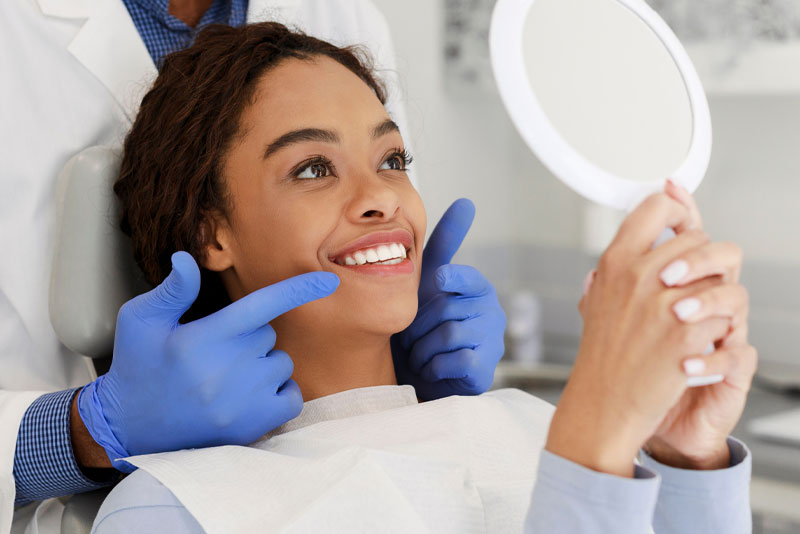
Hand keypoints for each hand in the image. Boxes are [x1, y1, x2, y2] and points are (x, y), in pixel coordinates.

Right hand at [77, 251, 338, 470]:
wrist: (129, 428)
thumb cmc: (137, 367)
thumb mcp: (140, 321)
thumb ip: (172, 290)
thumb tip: (187, 258)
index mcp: (201, 339)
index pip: (261, 305)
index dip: (297, 290)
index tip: (329, 280)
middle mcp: (226, 371)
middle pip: (268, 334)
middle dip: (249, 335)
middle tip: (215, 352)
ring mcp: (243, 402)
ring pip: (281, 363)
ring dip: (263, 364)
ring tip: (225, 377)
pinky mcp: (253, 427)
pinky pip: (291, 396)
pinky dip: (279, 391)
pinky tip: (249, 394)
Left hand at [392, 199, 505, 399]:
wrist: (422, 374)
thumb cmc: (425, 324)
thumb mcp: (429, 281)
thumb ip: (446, 243)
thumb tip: (467, 202)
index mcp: (477, 288)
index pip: (467, 276)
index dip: (451, 277)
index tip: (440, 279)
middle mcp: (491, 311)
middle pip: (445, 309)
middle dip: (418, 326)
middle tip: (412, 337)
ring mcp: (492, 341)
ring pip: (447, 335)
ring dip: (422, 348)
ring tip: (420, 353)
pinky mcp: (485, 369)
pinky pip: (454, 360)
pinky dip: (433, 366)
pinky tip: (433, 367)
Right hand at [546, 189, 743, 476]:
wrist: (604, 404)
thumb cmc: (601, 357)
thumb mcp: (596, 300)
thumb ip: (615, 266)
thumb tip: (635, 235)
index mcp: (615, 262)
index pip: (657, 207)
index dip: (675, 210)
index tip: (679, 222)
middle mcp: (638, 276)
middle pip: (697, 238)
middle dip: (700, 262)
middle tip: (688, 286)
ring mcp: (663, 304)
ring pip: (717, 275)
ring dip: (713, 295)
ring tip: (694, 316)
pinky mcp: (686, 334)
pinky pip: (723, 313)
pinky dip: (716, 329)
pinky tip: (697, 342)